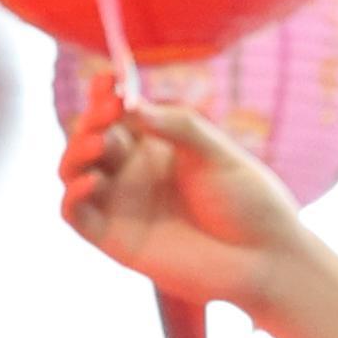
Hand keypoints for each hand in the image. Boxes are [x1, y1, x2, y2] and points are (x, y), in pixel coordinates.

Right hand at [58, 100, 312, 312]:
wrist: (264, 257)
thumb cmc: (247, 200)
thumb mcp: (215, 152)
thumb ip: (176, 125)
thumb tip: (131, 103)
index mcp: (156, 145)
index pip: (116, 113)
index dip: (106, 95)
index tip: (110, 79)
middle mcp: (132, 172)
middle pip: (89, 137)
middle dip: (92, 120)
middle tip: (110, 112)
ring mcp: (121, 205)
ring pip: (73, 171)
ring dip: (76, 152)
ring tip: (101, 143)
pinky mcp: (114, 240)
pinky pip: (76, 215)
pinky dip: (73, 196)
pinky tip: (94, 181)